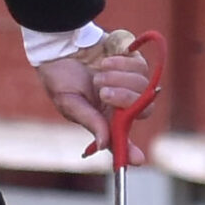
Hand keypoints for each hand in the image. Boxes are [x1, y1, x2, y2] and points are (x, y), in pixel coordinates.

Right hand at [37, 30, 153, 165]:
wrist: (62, 44)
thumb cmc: (60, 77)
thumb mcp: (70, 102)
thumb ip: (90, 121)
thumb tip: (103, 144)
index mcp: (105, 119)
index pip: (122, 138)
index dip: (131, 151)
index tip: (138, 159)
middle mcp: (121, 104)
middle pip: (143, 110)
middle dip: (125, 99)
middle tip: (103, 91)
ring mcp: (130, 83)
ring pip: (144, 86)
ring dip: (120, 78)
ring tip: (99, 73)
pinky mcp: (133, 62)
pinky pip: (141, 67)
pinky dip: (123, 64)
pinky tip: (106, 61)